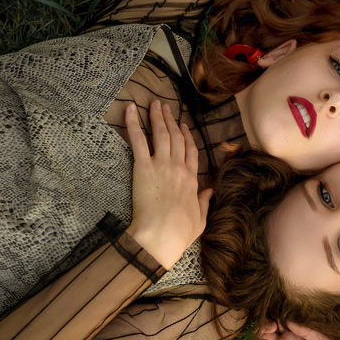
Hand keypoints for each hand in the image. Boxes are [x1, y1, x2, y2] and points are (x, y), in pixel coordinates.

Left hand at [124, 100, 212, 267]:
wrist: (162, 235)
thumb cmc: (179, 232)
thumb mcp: (200, 220)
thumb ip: (204, 203)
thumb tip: (209, 191)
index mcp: (192, 180)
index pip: (191, 152)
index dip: (187, 137)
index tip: (183, 126)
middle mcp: (178, 168)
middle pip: (176, 138)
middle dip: (171, 121)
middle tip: (166, 108)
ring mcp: (162, 165)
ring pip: (161, 134)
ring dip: (158, 117)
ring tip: (154, 104)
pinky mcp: (143, 167)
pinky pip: (138, 140)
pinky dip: (133, 123)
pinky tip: (129, 109)